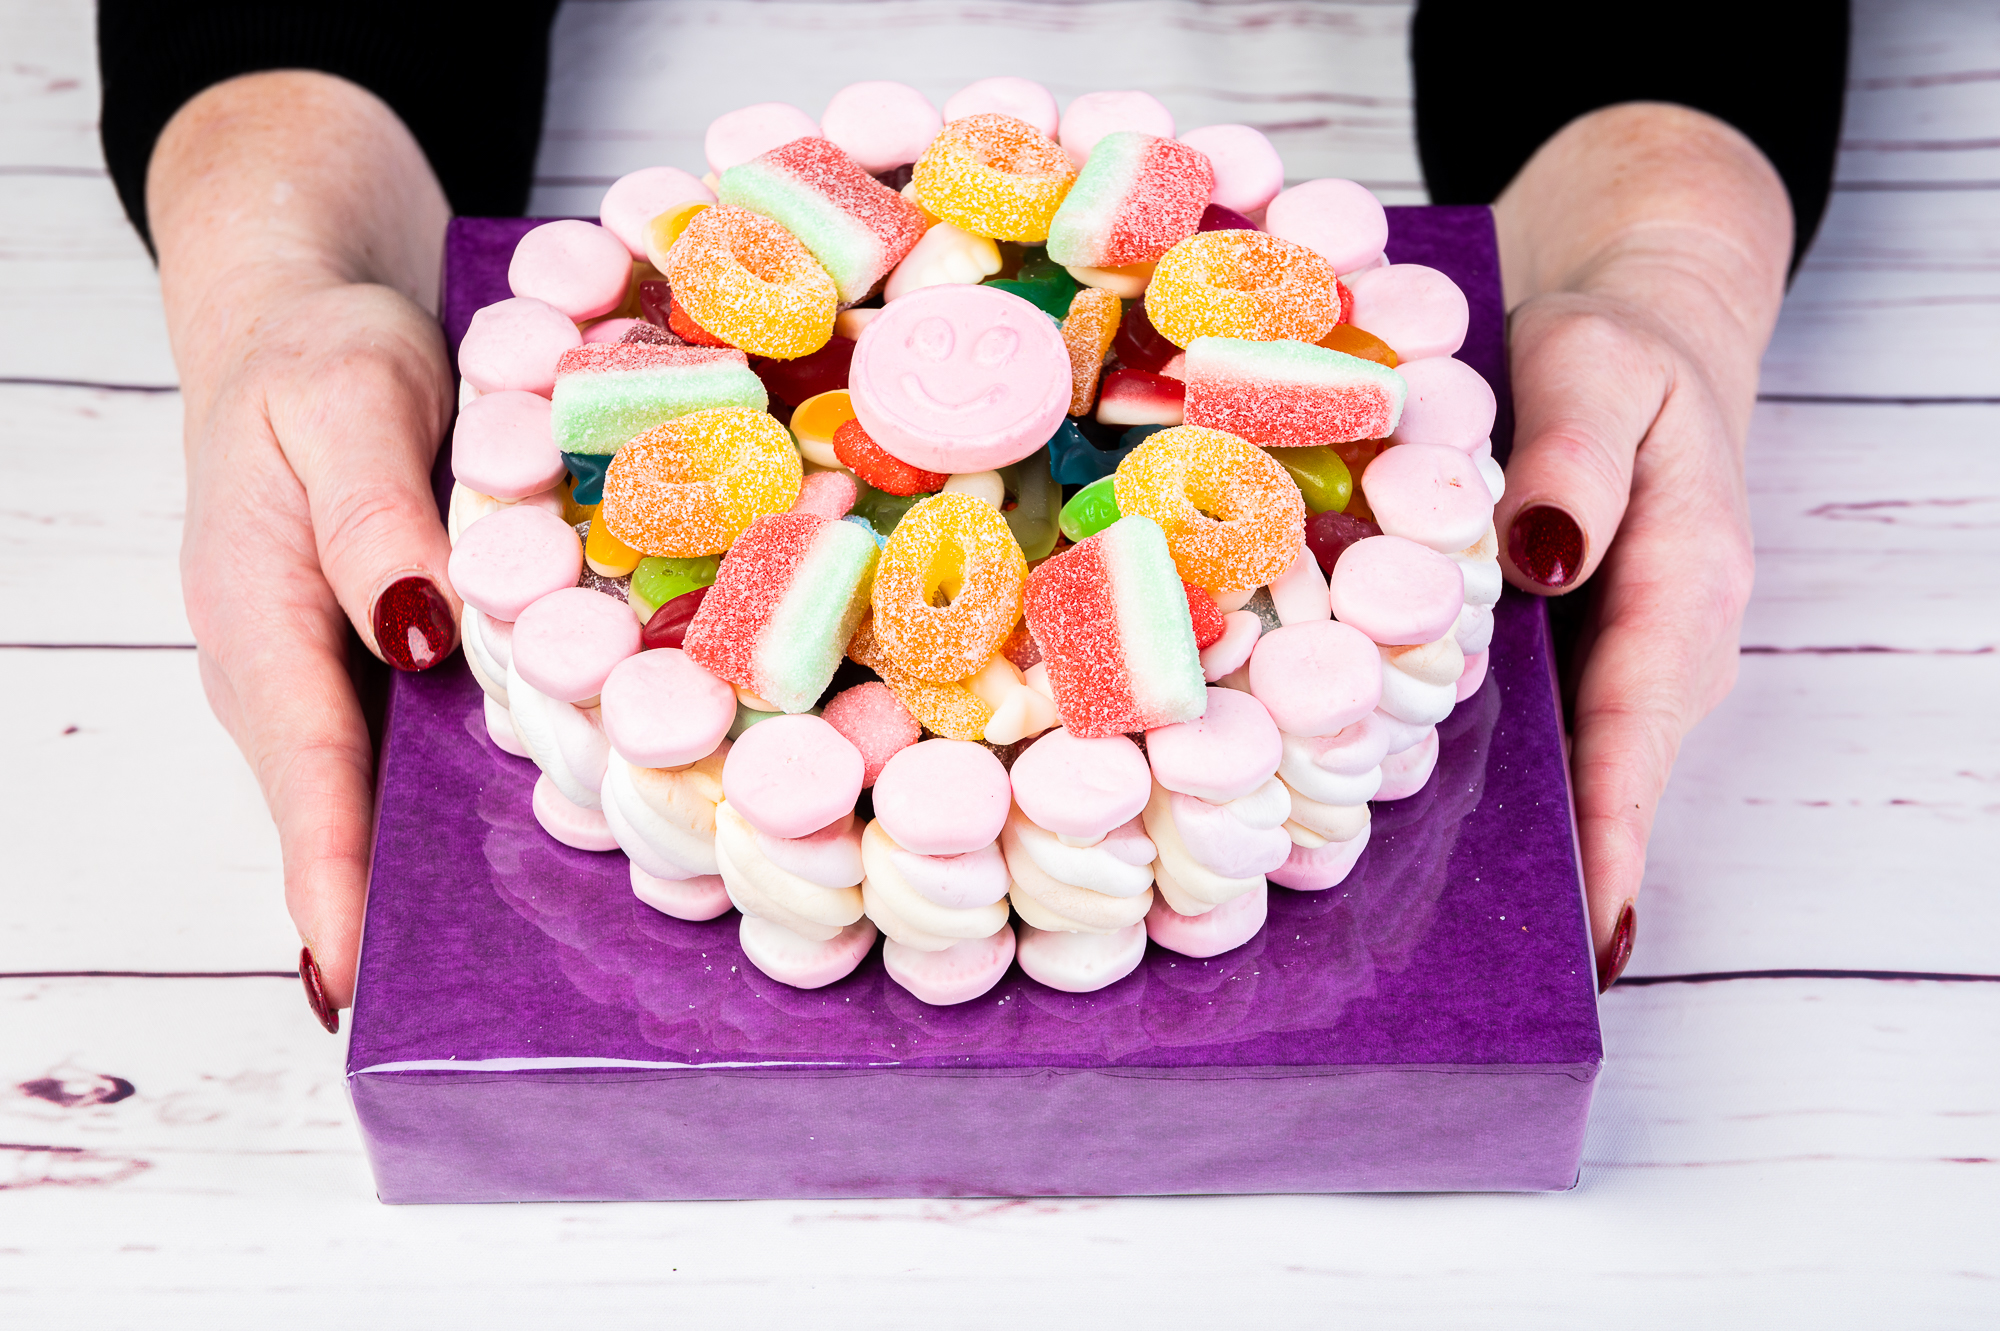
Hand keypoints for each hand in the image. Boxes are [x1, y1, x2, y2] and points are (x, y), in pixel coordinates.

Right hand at [150, 72, 457, 1024]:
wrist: (306, 308)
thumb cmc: (315, 350)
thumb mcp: (346, 402)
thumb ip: (378, 521)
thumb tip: (418, 638)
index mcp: (259, 617)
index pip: (304, 773)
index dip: (333, 878)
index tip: (358, 981)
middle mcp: (295, 663)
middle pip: (347, 806)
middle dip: (397, 904)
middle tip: (472, 1005)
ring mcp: (341, 662)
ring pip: (391, 781)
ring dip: (441, 857)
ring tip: (523, 953)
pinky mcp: (392, 645)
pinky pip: (428, 733)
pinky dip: (475, 780)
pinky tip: (552, 820)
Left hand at [1491, 104, 1791, 988]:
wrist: (1638, 322)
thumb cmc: (1620, 346)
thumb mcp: (1599, 367)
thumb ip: (1574, 460)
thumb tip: (1542, 557)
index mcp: (1681, 584)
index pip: (1638, 728)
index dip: (1611, 831)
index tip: (1588, 930)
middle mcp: (1654, 641)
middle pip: (1602, 776)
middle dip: (1556, 873)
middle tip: (1481, 976)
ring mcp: (1608, 652)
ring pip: (1566, 764)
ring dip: (1520, 843)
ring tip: (1435, 942)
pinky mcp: (1560, 646)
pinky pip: (1528, 726)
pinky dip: (1483, 777)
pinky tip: (1403, 824)